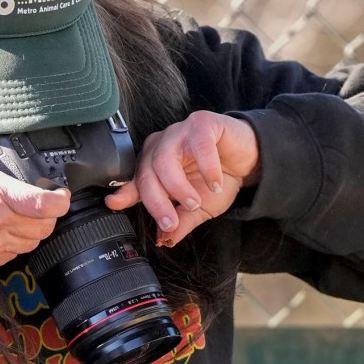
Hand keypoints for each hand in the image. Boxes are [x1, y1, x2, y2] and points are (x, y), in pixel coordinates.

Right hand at [0, 124, 69, 271]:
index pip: (46, 205)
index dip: (61, 201)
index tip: (61, 194)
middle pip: (45, 227)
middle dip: (51, 216)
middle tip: (46, 203)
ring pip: (32, 243)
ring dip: (36, 230)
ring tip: (29, 216)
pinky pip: (15, 254)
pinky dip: (18, 242)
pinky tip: (10, 229)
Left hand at [106, 111, 260, 246]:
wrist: (249, 160)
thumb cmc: (221, 178)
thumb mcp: (200, 208)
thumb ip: (181, 222)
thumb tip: (165, 239)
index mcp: (156, 166)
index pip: (136, 181)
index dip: (124, 193)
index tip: (113, 203)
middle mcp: (162, 146)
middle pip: (147, 173)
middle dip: (157, 203)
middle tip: (170, 223)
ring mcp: (180, 132)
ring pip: (165, 159)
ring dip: (178, 187)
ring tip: (194, 201)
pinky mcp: (202, 123)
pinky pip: (198, 144)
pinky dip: (207, 168)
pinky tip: (215, 183)